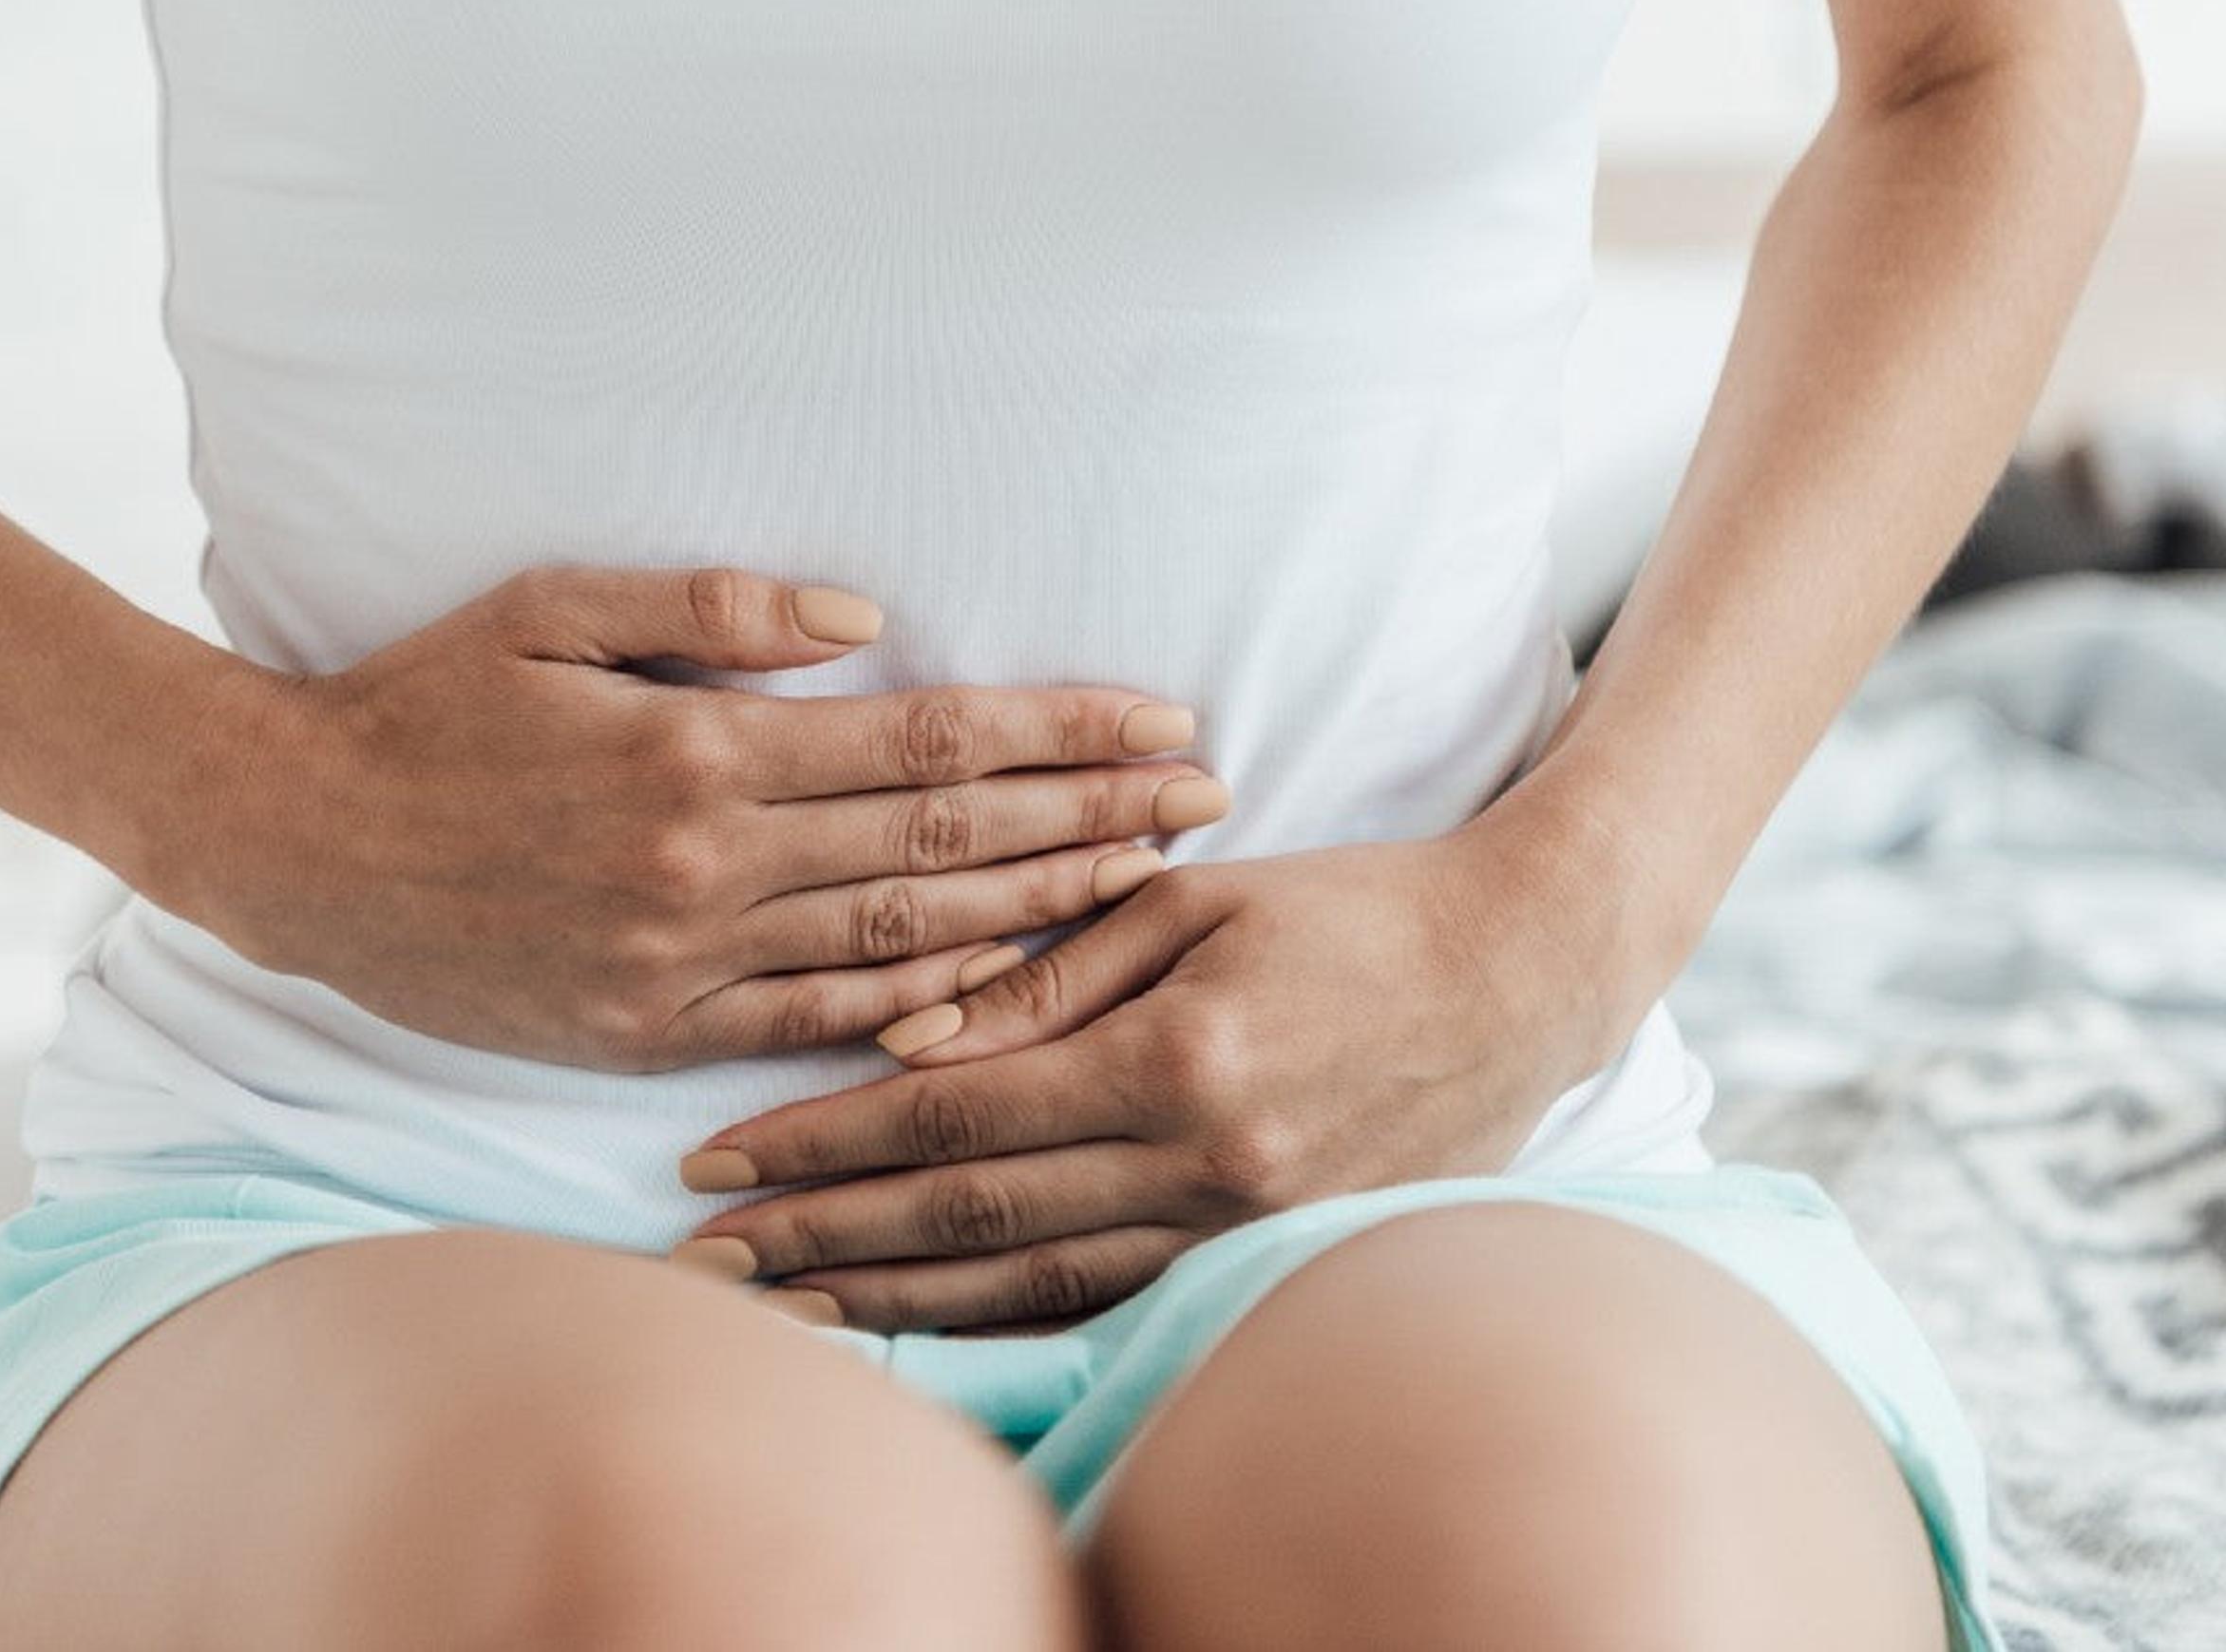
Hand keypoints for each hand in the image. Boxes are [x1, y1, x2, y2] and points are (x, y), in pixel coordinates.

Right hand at [189, 563, 1232, 1073]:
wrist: (297, 845)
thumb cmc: (422, 703)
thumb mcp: (548, 609)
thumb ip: (706, 612)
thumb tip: (863, 615)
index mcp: (696, 754)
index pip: (924, 742)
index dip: (1057, 732)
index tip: (1162, 721)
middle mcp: (705, 868)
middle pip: (941, 844)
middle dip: (1089, 817)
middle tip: (1209, 801)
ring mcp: (679, 963)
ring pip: (900, 942)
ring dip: (1038, 912)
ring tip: (1147, 883)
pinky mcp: (647, 1032)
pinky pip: (812, 1026)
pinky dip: (918, 1009)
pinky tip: (1007, 988)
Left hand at [661, 805, 1638, 1331]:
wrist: (1523, 976)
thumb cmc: (1350, 909)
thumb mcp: (1193, 898)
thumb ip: (1046, 970)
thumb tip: (907, 1034)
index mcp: (1173, 1055)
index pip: (951, 1116)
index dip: (824, 1144)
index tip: (718, 1159)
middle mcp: (1203, 1164)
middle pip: (970, 1221)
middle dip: (822, 1242)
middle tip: (702, 1260)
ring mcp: (1240, 1229)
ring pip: (1029, 1288)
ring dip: (891, 1303)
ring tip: (777, 1311)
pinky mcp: (1266, 1259)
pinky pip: (1107, 1305)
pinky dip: (1000, 1323)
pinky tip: (916, 1327)